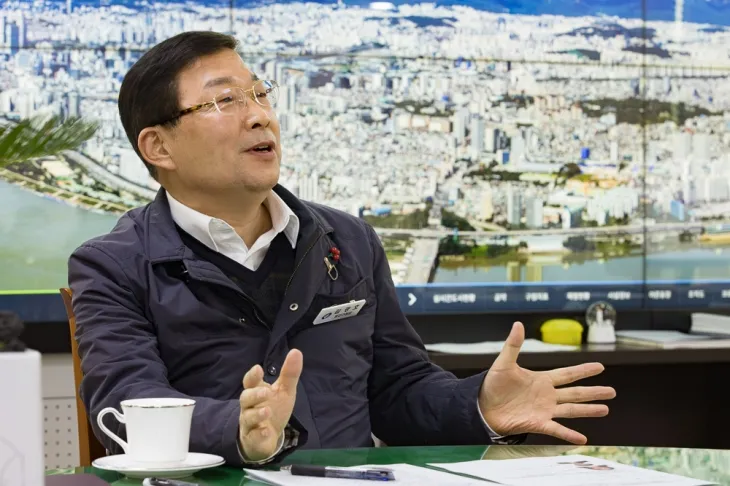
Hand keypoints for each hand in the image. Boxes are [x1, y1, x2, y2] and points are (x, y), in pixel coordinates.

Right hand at [238, 349, 302, 461]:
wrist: (268, 437)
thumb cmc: (274, 408)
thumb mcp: (284, 391)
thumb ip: (289, 373)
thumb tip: (296, 351)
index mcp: (257, 391)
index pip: (250, 382)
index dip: (252, 376)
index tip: (258, 369)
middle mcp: (250, 406)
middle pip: (245, 398)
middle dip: (254, 395)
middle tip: (266, 392)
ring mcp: (250, 423)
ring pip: (248, 417)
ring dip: (257, 414)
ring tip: (267, 411)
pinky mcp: (252, 439)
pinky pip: (252, 436)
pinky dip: (258, 434)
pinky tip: (266, 431)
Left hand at [479, 322, 615, 443]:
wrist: (481, 406)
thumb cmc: (491, 385)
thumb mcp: (503, 363)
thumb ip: (513, 345)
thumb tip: (517, 323)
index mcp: (541, 380)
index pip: (567, 374)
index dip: (583, 370)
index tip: (600, 366)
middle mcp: (546, 395)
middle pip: (575, 392)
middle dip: (593, 392)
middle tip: (613, 392)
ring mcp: (544, 410)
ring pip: (571, 410)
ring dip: (588, 410)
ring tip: (606, 409)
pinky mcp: (537, 423)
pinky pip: (557, 429)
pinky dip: (569, 434)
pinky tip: (582, 438)